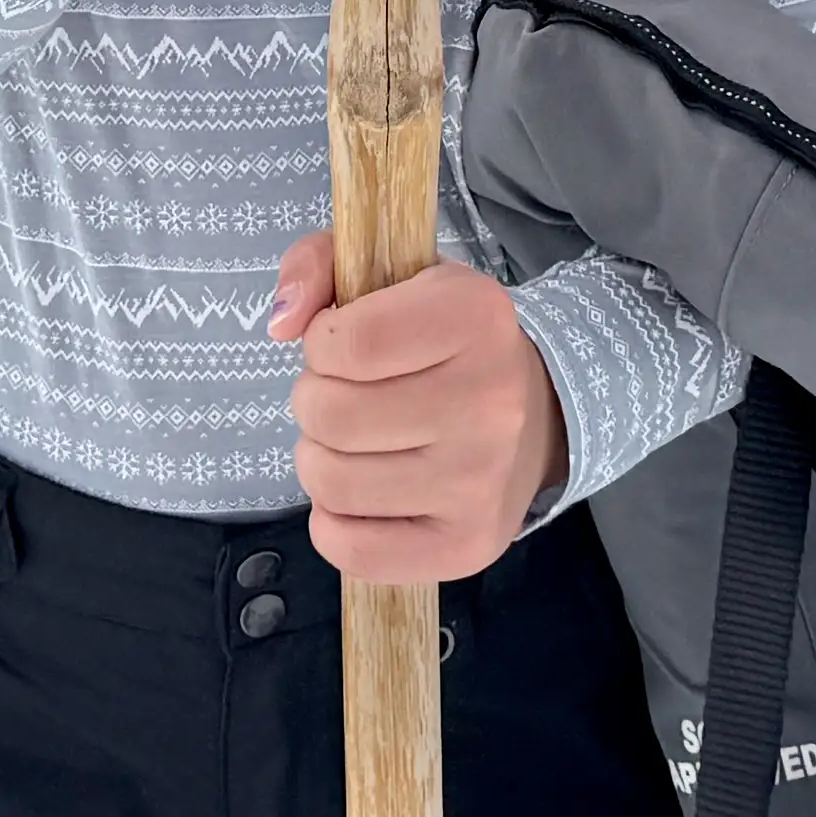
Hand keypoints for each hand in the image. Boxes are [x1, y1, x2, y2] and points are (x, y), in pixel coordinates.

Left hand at [270, 237, 565, 582]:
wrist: (535, 416)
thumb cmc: (444, 342)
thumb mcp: (391, 274)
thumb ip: (318, 266)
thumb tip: (280, 322)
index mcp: (477, 315)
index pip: (347, 342)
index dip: (322, 344)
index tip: (344, 344)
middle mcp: (490, 402)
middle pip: (330, 416)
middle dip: (316, 402)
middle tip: (346, 397)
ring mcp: (480, 483)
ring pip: (331, 483)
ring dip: (321, 460)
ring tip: (355, 443)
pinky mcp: (467, 547)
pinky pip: (351, 550)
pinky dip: (335, 523)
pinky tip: (364, 494)